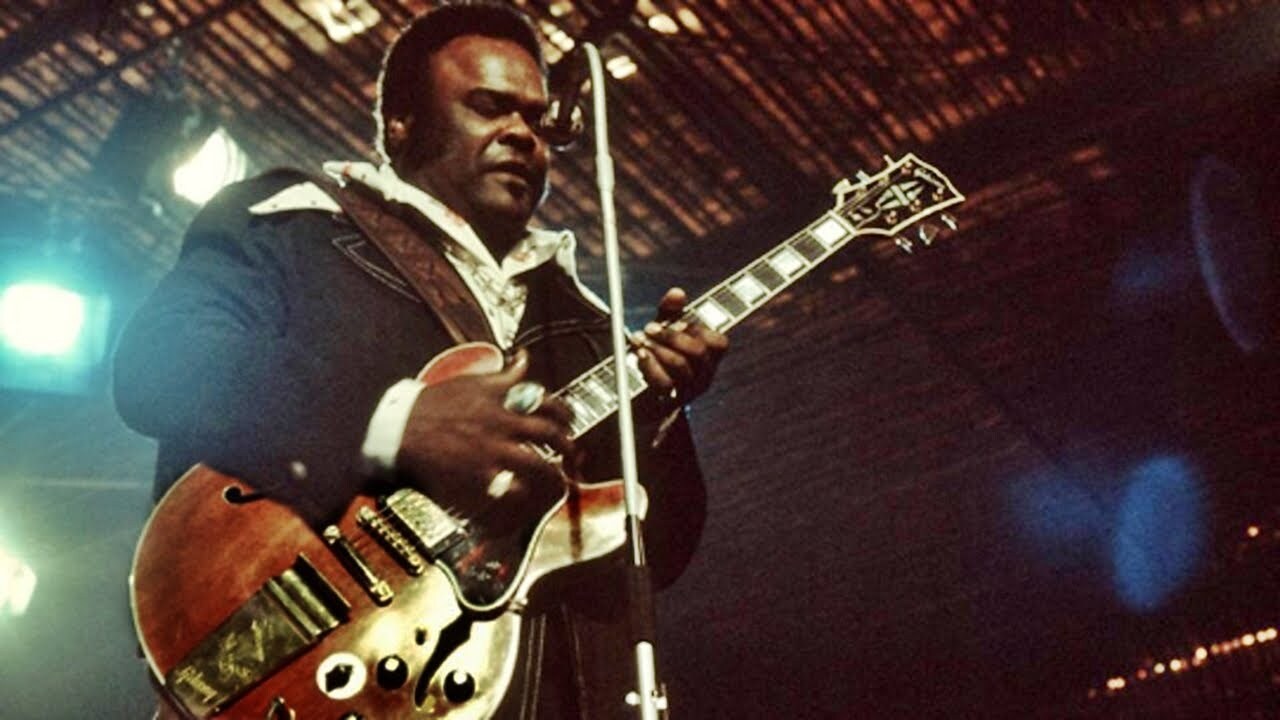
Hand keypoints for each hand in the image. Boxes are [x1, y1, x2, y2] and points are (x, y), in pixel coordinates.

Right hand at [397, 350, 573, 512]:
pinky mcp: (480, 475)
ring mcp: (492, 450)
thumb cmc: (433, 404)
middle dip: (567, 444)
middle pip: (548, 433)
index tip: (569, 420)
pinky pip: (510, 488)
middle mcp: (500, 422)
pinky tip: (522, 491)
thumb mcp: (471, 382)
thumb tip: (524, 359)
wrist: (400, 430)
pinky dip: (520, 491)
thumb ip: (503, 375)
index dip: (565, 412)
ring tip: (559, 478)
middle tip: (571, 451)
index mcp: (500, 398)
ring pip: (537, 463)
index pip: (546, 401)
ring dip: (553, 473)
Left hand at [632, 287, 728, 404]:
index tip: (678, 322)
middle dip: (672, 336)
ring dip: (657, 347)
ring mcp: (689, 390)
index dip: (699, 330)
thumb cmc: (659, 357)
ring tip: (638, 339)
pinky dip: (649, 365)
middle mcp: (705, 375)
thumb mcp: (665, 332)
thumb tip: (677, 292)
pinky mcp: (670, 401)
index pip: (720, 343)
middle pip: (698, 352)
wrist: (640, 396)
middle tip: (649, 328)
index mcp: (710, 358)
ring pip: (680, 365)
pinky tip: (639, 355)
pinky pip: (663, 382)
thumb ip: (671, 312)